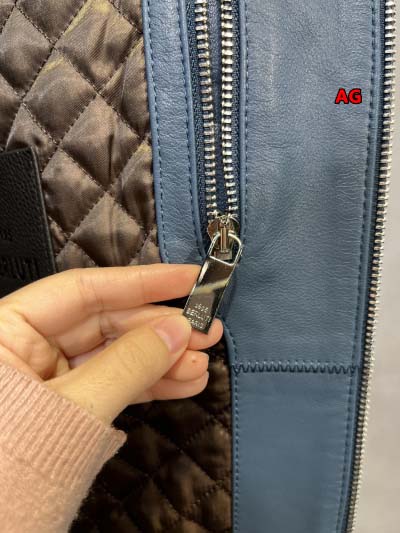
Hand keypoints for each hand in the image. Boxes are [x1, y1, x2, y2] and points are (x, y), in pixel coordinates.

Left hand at [0, 265, 221, 423]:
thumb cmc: (11, 464)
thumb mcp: (74, 408)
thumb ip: (127, 365)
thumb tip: (178, 330)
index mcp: (10, 329)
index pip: (84, 290)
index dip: (141, 282)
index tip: (186, 278)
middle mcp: (30, 345)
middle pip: (107, 323)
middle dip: (160, 329)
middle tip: (208, 330)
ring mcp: (52, 376)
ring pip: (117, 355)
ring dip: (163, 360)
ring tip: (202, 364)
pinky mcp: (70, 403)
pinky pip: (114, 384)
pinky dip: (150, 384)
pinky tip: (184, 382)